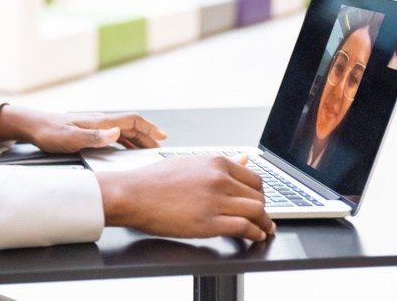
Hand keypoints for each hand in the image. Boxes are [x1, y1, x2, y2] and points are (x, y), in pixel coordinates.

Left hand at [0, 105, 166, 152]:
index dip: (149, 128)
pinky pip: (112, 134)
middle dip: (147, 135)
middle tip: (159, 147)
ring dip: (137, 138)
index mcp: (99, 122)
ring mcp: (93, 124)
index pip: (131, 121)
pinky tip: (124, 148)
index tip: (162, 137)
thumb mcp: (70, 139)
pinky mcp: (87, 130)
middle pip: (130, 125)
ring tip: (147, 149)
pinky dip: (124, 140)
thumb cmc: (48, 133)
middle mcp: (99, 121)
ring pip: (122, 129)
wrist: (32, 126)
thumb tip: (117, 133)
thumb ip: (95, 137)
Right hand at [97, 154, 274, 241]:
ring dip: (264, 223)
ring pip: (257, 211)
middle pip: (259, 196)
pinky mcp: (209, 222)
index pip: (254, 179)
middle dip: (262, 209)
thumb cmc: (153, 180)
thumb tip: (243, 160)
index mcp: (215, 163)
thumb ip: (219, 165)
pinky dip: (255, 234)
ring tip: (263, 229)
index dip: (259, 193)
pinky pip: (245, 228)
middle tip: (261, 218)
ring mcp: (215, 201)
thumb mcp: (189, 163)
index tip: (257, 201)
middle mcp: (219, 179)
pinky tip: (254, 236)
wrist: (132, 194)